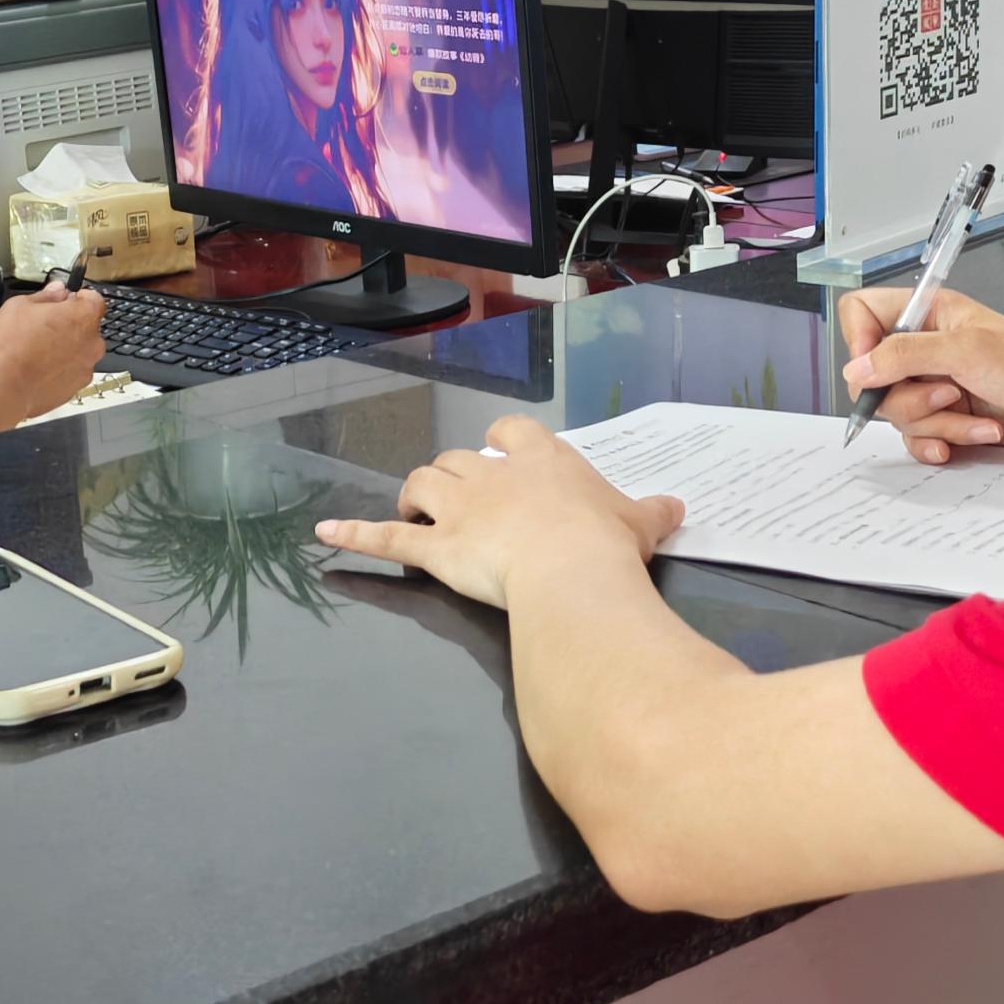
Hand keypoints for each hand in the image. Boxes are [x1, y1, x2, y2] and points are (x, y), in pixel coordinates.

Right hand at [0, 279, 106, 431]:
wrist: (4, 390)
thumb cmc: (11, 349)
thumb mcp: (19, 306)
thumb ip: (45, 296)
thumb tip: (55, 291)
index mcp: (83, 316)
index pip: (94, 299)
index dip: (78, 297)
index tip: (64, 300)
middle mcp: (92, 343)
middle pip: (87, 326)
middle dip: (69, 324)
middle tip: (44, 325)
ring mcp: (86, 368)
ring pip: (80, 351)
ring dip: (65, 348)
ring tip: (37, 349)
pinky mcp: (75, 388)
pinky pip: (72, 372)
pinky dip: (60, 369)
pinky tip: (38, 367)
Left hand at [317, 415, 682, 611]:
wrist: (572, 571)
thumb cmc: (607, 545)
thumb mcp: (641, 524)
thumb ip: (652, 513)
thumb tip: (678, 507)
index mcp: (543, 461)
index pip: (512, 432)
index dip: (502, 442)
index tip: (503, 453)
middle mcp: (494, 475)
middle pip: (460, 459)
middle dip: (455, 475)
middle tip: (461, 499)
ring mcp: (460, 509)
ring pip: (423, 484)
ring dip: (416, 495)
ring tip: (417, 510)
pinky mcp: (435, 548)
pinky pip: (388, 538)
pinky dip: (354, 535)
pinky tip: (325, 535)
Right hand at [838, 286, 1003, 462]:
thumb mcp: (966, 352)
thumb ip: (903, 356)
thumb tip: (856, 369)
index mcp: (930, 314)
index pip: (862, 313)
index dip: (859, 341)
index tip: (875, 368)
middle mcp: (929, 348)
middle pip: (874, 376)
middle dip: (909, 397)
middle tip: (950, 394)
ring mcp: (940, 385)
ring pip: (899, 413)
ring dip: (938, 423)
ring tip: (975, 418)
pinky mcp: (953, 419)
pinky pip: (921, 437)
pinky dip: (944, 441)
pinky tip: (974, 437)